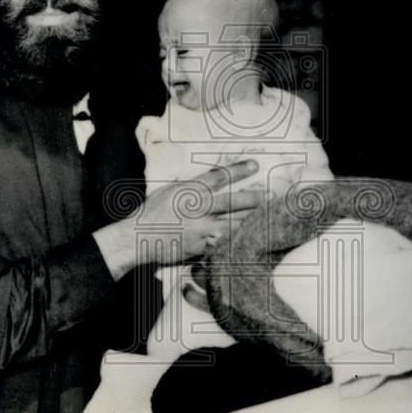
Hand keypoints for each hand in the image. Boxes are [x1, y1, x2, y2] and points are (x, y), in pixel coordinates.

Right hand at [93, 160, 264, 280]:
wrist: (140, 238)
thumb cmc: (151, 212)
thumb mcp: (169, 190)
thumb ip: (189, 187)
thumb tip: (207, 181)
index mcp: (191, 191)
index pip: (220, 177)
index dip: (240, 170)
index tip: (255, 165)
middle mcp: (199, 209)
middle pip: (234, 202)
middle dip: (255, 198)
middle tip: (271, 195)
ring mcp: (202, 230)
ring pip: (235, 224)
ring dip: (253, 219)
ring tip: (267, 216)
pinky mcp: (203, 247)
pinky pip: (226, 243)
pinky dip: (239, 240)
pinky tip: (251, 238)